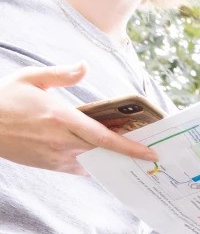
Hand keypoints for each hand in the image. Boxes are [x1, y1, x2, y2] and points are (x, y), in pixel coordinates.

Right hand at [0, 64, 157, 173]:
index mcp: (60, 118)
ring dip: (113, 157)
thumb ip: (61, 74)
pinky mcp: (51, 165)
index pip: (104, 137)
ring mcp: (56, 156)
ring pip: (95, 161)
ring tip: (130, 152)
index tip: (151, 152)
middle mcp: (62, 140)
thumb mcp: (30, 78)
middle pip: (104, 151)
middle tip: (148, 151)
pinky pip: (80, 167)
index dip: (130, 147)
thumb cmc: (4, 99)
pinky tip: (104, 155)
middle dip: (128, 152)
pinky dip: (94, 162)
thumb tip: (84, 66)